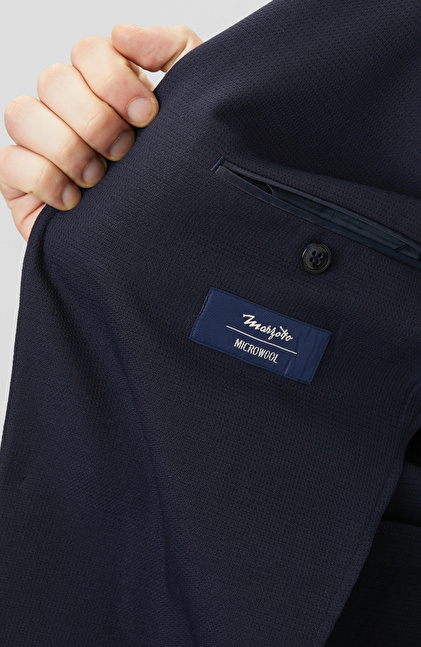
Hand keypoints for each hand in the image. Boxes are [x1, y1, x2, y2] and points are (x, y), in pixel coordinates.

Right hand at [0, 24, 202, 241]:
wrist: (171, 238)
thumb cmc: (180, 169)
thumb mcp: (194, 102)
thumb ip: (172, 49)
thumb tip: (121, 34)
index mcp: (106, 88)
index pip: (87, 52)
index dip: (114, 79)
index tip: (147, 115)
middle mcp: (70, 111)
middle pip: (53, 80)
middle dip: (95, 119)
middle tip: (125, 150)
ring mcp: (43, 145)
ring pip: (21, 114)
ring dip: (67, 147)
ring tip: (99, 177)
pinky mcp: (25, 185)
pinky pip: (9, 163)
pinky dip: (44, 179)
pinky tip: (76, 200)